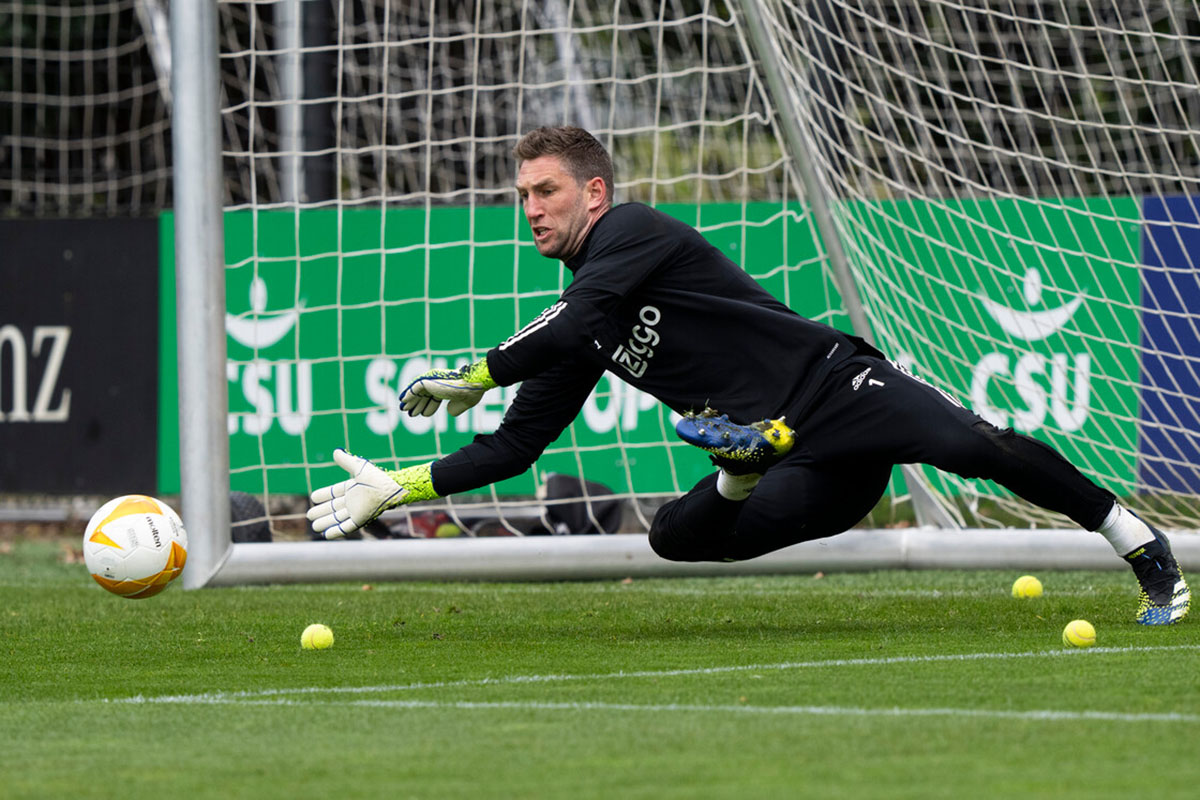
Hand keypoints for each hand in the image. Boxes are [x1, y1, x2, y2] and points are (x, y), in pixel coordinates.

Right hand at [307, 449, 433, 538]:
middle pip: (334, 507)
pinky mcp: (361, 520)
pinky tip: (326, 534)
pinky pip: (346, 527)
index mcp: (353, 488)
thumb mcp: (359, 467)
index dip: (324, 495)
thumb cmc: (377, 478)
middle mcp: (354, 500)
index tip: (313, 497)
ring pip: (337, 518)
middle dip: (322, 511)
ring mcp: (357, 511)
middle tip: (310, 514)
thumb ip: (346, 461)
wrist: (390, 490)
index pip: (335, 492)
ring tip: (314, 525)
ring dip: (326, 522)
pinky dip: (336, 531)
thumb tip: (335, 451)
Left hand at [400, 358, 496, 417]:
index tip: (424, 415)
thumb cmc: (471, 392)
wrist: (471, 385)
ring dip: (411, 401)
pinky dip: (408, 394)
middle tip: (410, 413)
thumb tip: (450, 412)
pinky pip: (415, 388)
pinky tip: (403, 401)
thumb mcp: (464, 403)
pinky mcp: (428, 381)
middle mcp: (439, 382)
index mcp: (448, 386)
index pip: (436, 396)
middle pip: (425, 395)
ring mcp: (433, 381)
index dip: (430, 406)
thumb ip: (457, 407)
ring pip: (418, 392)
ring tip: (404, 409)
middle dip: (418, 404)